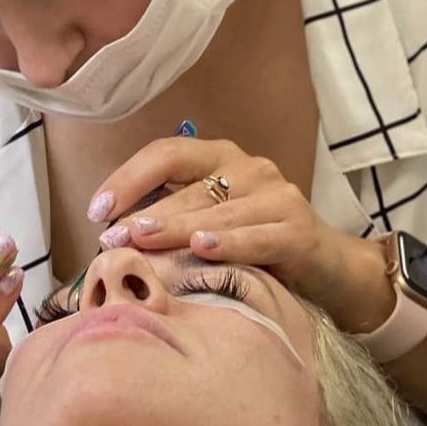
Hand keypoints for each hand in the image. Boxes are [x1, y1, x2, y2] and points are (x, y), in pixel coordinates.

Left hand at [89, 137, 359, 315]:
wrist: (329, 272)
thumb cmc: (256, 248)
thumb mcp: (212, 225)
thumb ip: (174, 218)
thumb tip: (112, 234)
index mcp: (222, 159)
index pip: (168, 153)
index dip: (129, 177)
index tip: (97, 210)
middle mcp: (251, 169)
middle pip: (190, 185)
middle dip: (145, 212)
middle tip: (111, 238)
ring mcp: (278, 197)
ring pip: (218, 211)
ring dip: (176, 227)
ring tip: (142, 241)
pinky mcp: (299, 231)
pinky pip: (258, 236)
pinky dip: (229, 242)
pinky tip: (203, 248)